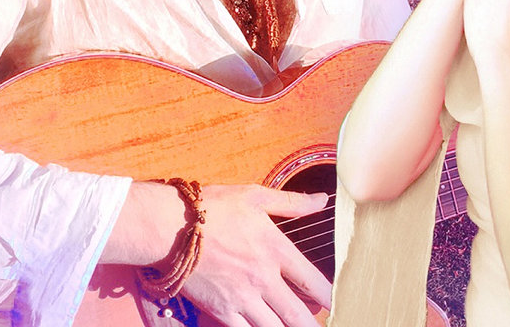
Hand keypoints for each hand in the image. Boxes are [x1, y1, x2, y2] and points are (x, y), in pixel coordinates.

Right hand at [183, 185, 331, 326]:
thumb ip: (292, 202)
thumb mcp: (256, 196)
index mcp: (276, 249)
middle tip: (326, 326)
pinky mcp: (222, 311)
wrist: (171, 226)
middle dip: (313, 325)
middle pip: (298, 314)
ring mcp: (243, 298)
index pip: (312, 280)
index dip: (329, 296)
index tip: (337, 302)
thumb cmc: (214, 207)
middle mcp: (263, 278)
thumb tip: (322, 200)